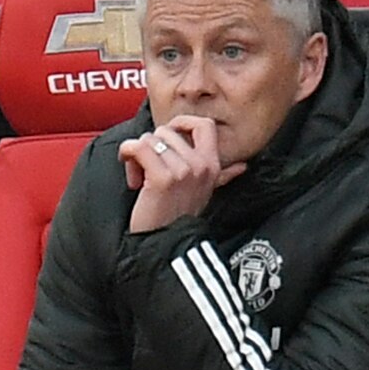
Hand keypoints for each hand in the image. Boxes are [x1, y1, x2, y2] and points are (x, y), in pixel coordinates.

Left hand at [120, 116, 246, 233]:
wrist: (164, 245)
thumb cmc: (178, 219)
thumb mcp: (206, 193)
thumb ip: (223, 176)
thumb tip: (241, 167)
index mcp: (212, 166)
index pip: (204, 125)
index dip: (181, 124)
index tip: (167, 139)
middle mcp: (201, 166)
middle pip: (168, 130)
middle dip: (151, 145)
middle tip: (148, 167)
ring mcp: (183, 171)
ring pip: (149, 138)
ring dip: (137, 155)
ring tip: (140, 177)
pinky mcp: (162, 178)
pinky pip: (138, 147)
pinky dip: (127, 155)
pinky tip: (132, 176)